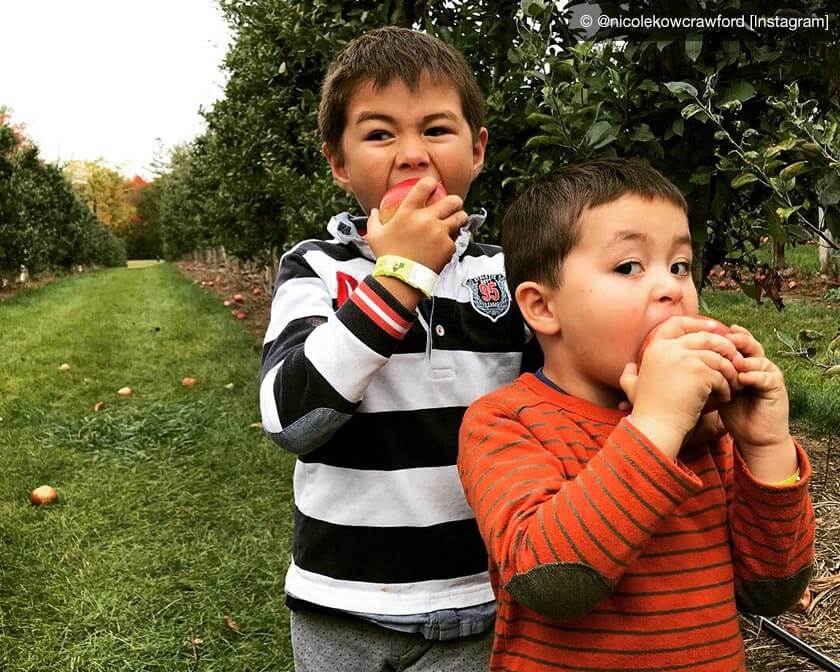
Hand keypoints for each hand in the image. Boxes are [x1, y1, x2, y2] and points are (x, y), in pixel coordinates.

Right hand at [366, 177, 467, 273]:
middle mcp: (426, 219)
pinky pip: (455, 239)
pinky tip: (446, 245)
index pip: (425, 186)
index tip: (434, 186)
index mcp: (408, 212)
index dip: (432, 183)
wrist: (400, 279)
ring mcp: (439, 232)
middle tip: (453, 206)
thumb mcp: (375, 236)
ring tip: (456, 223)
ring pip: (460, 217)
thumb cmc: (386, 256)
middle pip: (452, 200)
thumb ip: (374, 220)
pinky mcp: (448, 246)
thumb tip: (374, 211)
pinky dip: (452, 241)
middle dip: (455, 201)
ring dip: (459, 218)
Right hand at [620, 329, 741, 458]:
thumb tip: (629, 366)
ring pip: (718, 357)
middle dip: (724, 346)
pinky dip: (726, 387)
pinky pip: (721, 374)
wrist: (656, 427)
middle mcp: (668, 349)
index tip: (713, 328)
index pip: (677, 323)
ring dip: (729, 371)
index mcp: (654, 348)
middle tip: (735, 360)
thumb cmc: (647, 410)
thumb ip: (629, 374)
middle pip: (705, 337)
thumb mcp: (632, 388)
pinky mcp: (699, 372)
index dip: (697, 323)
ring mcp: (684, 358)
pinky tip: (724, 398)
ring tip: (730, 385)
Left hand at [718, 325, 795, 478]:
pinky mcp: (777, 387)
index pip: (735, 344)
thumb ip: (709, 374)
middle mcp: (757, 365)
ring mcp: (769, 374)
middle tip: (726, 338)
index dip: (723, 338)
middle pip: (749, 345)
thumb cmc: (734, 413)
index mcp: (743, 363)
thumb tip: (684, 359)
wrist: (754, 437)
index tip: (709, 333)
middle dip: (738, 340)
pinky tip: (742, 378)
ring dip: (745, 359)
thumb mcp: (717, 390)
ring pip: (758, 359)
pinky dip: (753, 376)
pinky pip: (766, 377)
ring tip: (733, 361)